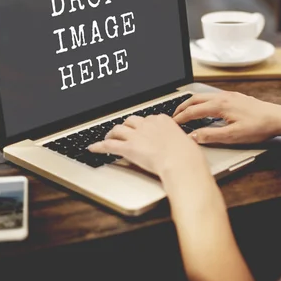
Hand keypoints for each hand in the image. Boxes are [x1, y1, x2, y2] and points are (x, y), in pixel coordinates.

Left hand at [88, 115, 208, 178]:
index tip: (141, 130)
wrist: (181, 162)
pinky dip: (98, 146)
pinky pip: (109, 145)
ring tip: (108, 138)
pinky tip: (93, 148)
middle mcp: (147, 124)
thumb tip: (182, 144)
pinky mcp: (128, 147)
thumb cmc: (187, 155)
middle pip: (131, 121)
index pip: (147, 119)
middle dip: (126, 126)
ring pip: (118, 129)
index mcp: (162, 120)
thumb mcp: (186, 142)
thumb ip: (179, 141)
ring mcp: (136, 135)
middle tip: (124, 133)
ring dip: (111, 134)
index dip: (142, 126)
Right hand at [173, 92, 280, 143]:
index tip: (172, 124)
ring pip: (203, 96)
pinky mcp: (235, 97)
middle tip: (173, 116)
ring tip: (185, 112)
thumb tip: (192, 136)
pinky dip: (202, 102)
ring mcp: (229, 95)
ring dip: (191, 104)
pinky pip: (212, 97)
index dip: (180, 118)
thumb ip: (210, 135)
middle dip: (182, 107)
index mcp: (220, 105)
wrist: (278, 118)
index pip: (193, 111)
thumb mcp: (233, 136)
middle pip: (195, 99)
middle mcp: (223, 97)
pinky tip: (205, 110)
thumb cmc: (258, 127)